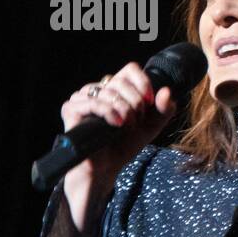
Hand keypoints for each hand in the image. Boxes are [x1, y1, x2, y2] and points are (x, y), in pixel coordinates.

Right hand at [60, 61, 178, 190]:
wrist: (107, 167)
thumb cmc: (125, 144)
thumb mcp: (152, 126)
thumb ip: (164, 109)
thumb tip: (166, 91)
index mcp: (115, 89)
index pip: (130, 69)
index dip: (143, 83)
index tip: (150, 101)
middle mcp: (98, 90)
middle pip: (120, 80)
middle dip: (135, 102)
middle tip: (136, 121)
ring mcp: (82, 98)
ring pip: (107, 91)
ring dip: (123, 109)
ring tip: (126, 126)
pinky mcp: (71, 109)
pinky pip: (92, 102)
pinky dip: (108, 112)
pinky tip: (116, 123)